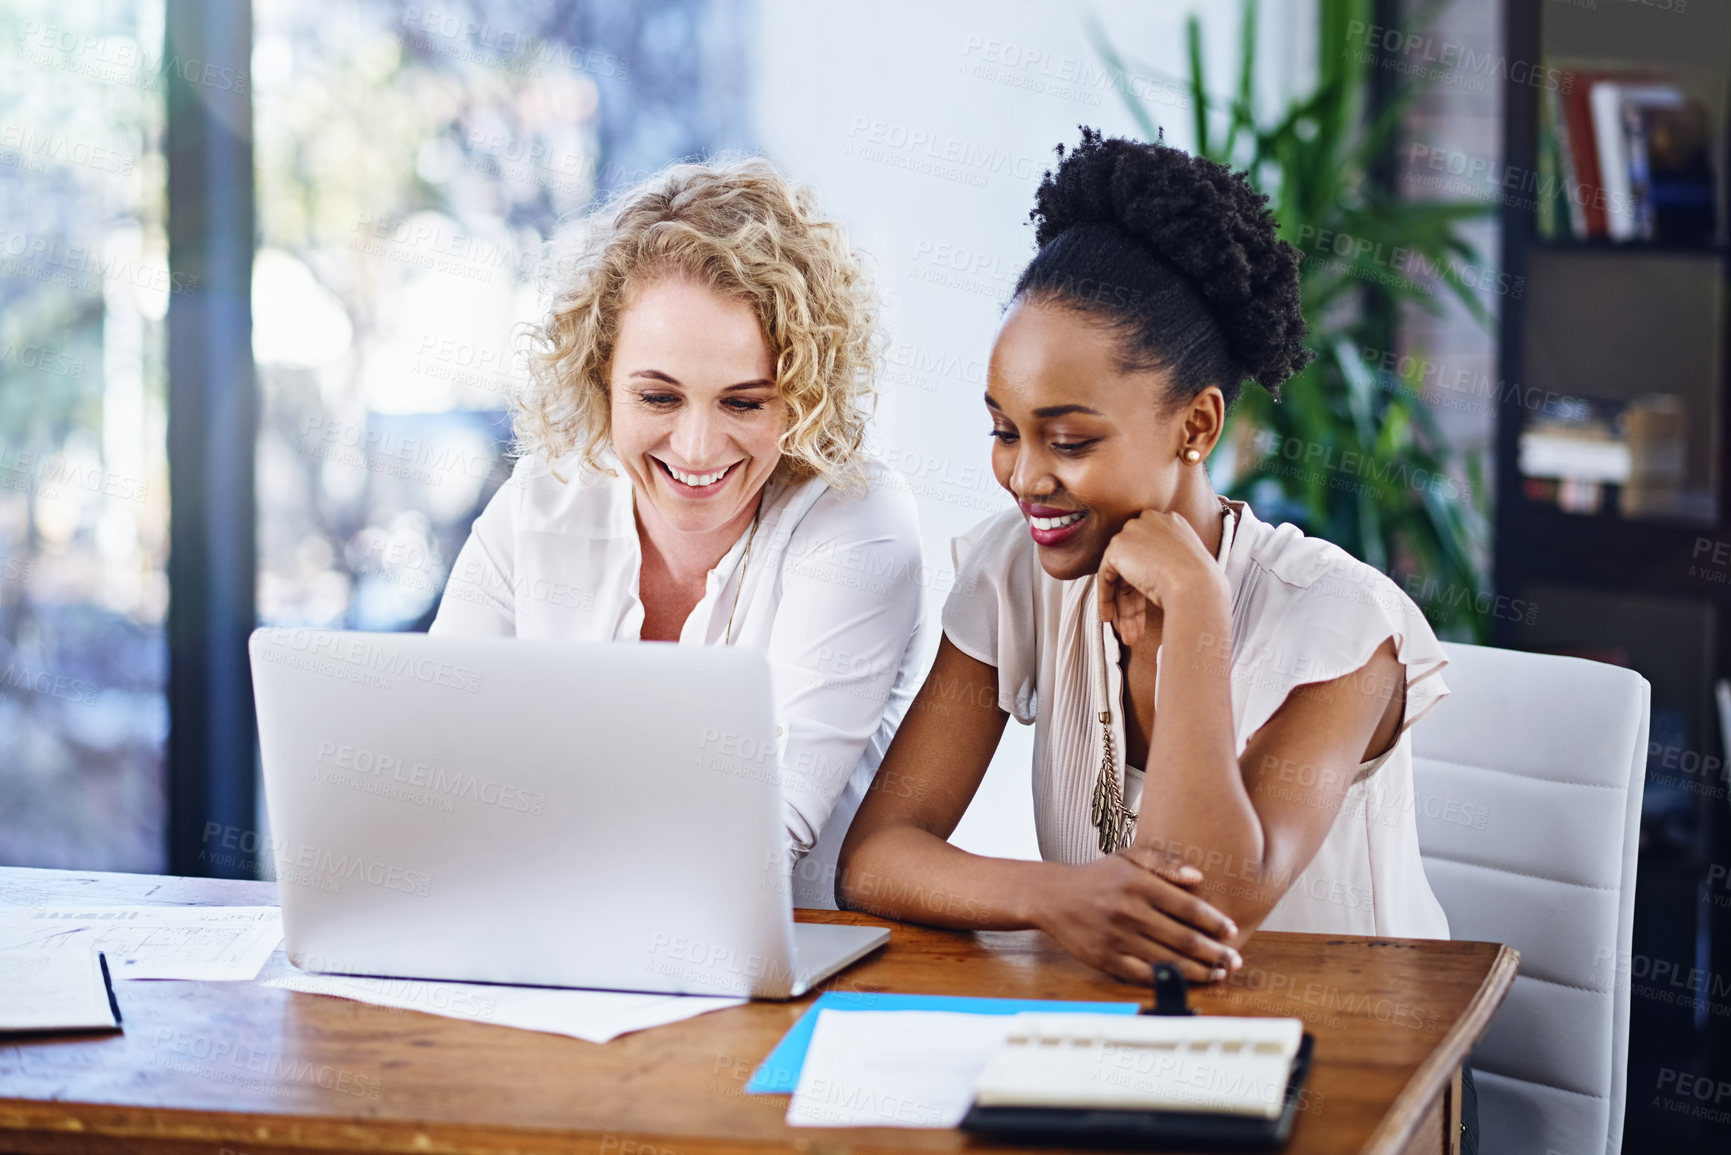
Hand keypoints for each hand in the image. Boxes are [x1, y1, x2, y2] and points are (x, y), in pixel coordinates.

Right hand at [1028, 846, 1243, 985]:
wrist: (1053, 896)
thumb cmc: (1099, 876)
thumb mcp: (1129, 857)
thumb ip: (1165, 862)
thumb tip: (1199, 878)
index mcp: (1139, 884)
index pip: (1187, 907)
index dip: (1214, 922)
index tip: (1231, 932)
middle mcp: (1129, 911)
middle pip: (1183, 938)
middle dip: (1214, 953)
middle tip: (1234, 961)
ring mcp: (1117, 937)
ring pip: (1168, 960)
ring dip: (1198, 971)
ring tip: (1217, 974)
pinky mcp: (1106, 958)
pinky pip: (1143, 974)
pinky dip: (1167, 980)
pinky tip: (1185, 981)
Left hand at [1097, 510, 1228, 645]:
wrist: (1196, 585)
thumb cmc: (1202, 583)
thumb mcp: (1189, 567)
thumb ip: (1169, 565)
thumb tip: (1153, 581)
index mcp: (1172, 523)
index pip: (1152, 553)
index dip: (1148, 582)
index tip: (1149, 605)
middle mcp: (1151, 521)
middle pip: (1136, 564)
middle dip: (1135, 600)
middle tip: (1138, 627)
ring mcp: (1132, 531)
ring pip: (1121, 573)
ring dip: (1124, 606)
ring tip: (1130, 634)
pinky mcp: (1117, 547)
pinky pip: (1106, 575)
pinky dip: (1106, 597)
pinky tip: (1110, 617)